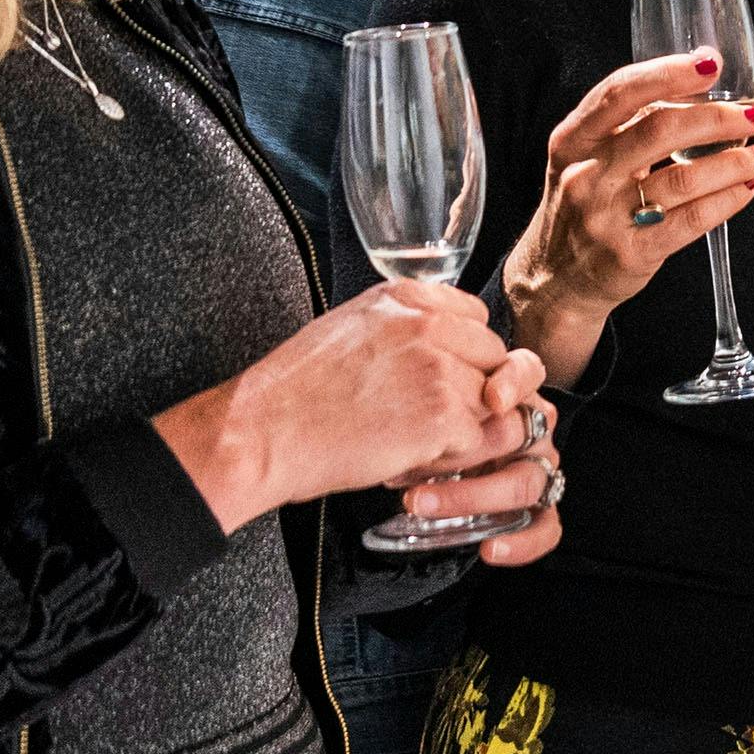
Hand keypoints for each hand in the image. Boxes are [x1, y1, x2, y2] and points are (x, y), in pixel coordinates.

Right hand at [154, 278, 519, 531]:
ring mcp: (439, 368)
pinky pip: (473, 440)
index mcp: (407, 297)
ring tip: (405, 435)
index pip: (476, 318)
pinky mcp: (442, 415)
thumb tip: (445, 342)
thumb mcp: (352, 327)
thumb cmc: (295, 390)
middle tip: (420, 415)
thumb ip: (404, 325)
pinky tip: (402, 453)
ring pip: (486, 402)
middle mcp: (429, 324)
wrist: (261, 433)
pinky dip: (445, 456)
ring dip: (457, 426)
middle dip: (468, 390)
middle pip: (492, 358)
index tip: (434, 377)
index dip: (461, 355)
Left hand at [385, 349, 565, 566]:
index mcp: (511, 394)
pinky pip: (546, 527)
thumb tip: (424, 319)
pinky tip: (488, 548)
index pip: (529, 372)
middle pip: (520, 433)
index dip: (515, 382)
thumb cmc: (415, 425)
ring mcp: (537, 471)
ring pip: (526, 483)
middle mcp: (531, 431)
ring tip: (420, 504)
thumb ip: (425, 366)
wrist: (408, 470)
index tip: (490, 398)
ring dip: (473, 496)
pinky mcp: (538, 513)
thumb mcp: (414, 394)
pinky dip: (522, 541)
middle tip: (414, 462)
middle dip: (467, 450)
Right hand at [501, 52, 753, 386]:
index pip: (620, 93)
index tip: (710, 64)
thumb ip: (628, 123)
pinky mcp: (631, 253)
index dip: (668, 73)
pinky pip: (692, 219)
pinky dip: (728, 200)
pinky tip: (746, 188)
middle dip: (717, 118)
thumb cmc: (584, 204)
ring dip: (735, 162)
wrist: (556, 279)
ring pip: (684, 177)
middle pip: (661, 130)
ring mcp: (606, 216)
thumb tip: (700, 83)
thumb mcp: (584, 157)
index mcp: (573, 140)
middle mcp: (585, 175)